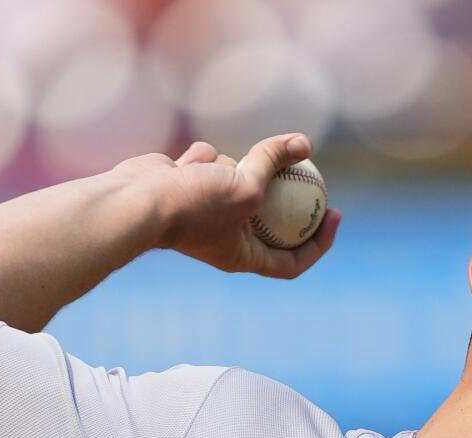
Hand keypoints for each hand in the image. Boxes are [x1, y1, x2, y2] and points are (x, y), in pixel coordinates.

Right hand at [114, 132, 341, 279]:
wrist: (137, 200)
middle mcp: (226, 236)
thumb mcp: (246, 187)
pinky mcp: (190, 183)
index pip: (291, 260)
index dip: (319, 242)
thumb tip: (304, 143)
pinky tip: (183, 165)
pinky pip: (210, 161)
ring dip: (231, 166)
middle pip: (270, 216)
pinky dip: (202, 158)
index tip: (335, 214)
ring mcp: (207, 209)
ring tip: (210, 171)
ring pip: (239, 175)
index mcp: (242, 256)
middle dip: (287, 192)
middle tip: (314, 171)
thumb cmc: (193, 205)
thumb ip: (274, 164)